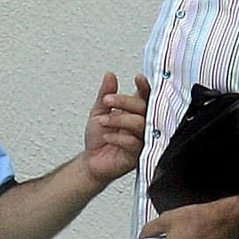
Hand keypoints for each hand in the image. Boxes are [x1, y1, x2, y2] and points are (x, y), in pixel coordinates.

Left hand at [83, 72, 149, 186]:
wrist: (91, 162)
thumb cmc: (98, 138)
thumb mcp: (98, 111)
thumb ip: (105, 94)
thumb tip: (109, 76)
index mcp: (134, 112)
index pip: (146, 97)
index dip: (145, 87)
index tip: (138, 78)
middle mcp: (141, 125)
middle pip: (144, 108)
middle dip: (125, 102)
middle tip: (107, 101)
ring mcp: (142, 140)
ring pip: (140, 124)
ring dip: (119, 120)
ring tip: (103, 121)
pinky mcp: (138, 156)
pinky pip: (134, 143)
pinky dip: (118, 138)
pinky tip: (107, 136)